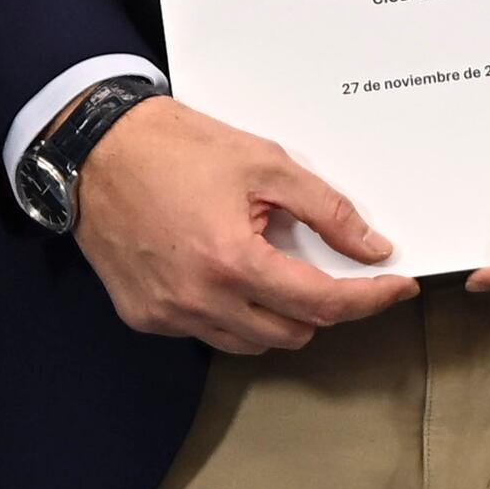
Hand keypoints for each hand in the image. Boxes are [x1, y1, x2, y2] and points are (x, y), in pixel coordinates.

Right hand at [64, 97, 419, 354]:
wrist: (94, 148)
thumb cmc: (173, 146)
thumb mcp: (263, 163)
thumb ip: (326, 209)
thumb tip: (371, 247)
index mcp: (233, 261)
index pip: (323, 303)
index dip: (369, 299)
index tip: (395, 288)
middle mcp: (200, 300)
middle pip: (292, 332)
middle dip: (320, 305)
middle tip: (321, 264)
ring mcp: (168, 314)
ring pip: (251, 341)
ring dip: (275, 314)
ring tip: (265, 264)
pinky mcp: (144, 316)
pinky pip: (207, 332)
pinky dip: (229, 312)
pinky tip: (222, 272)